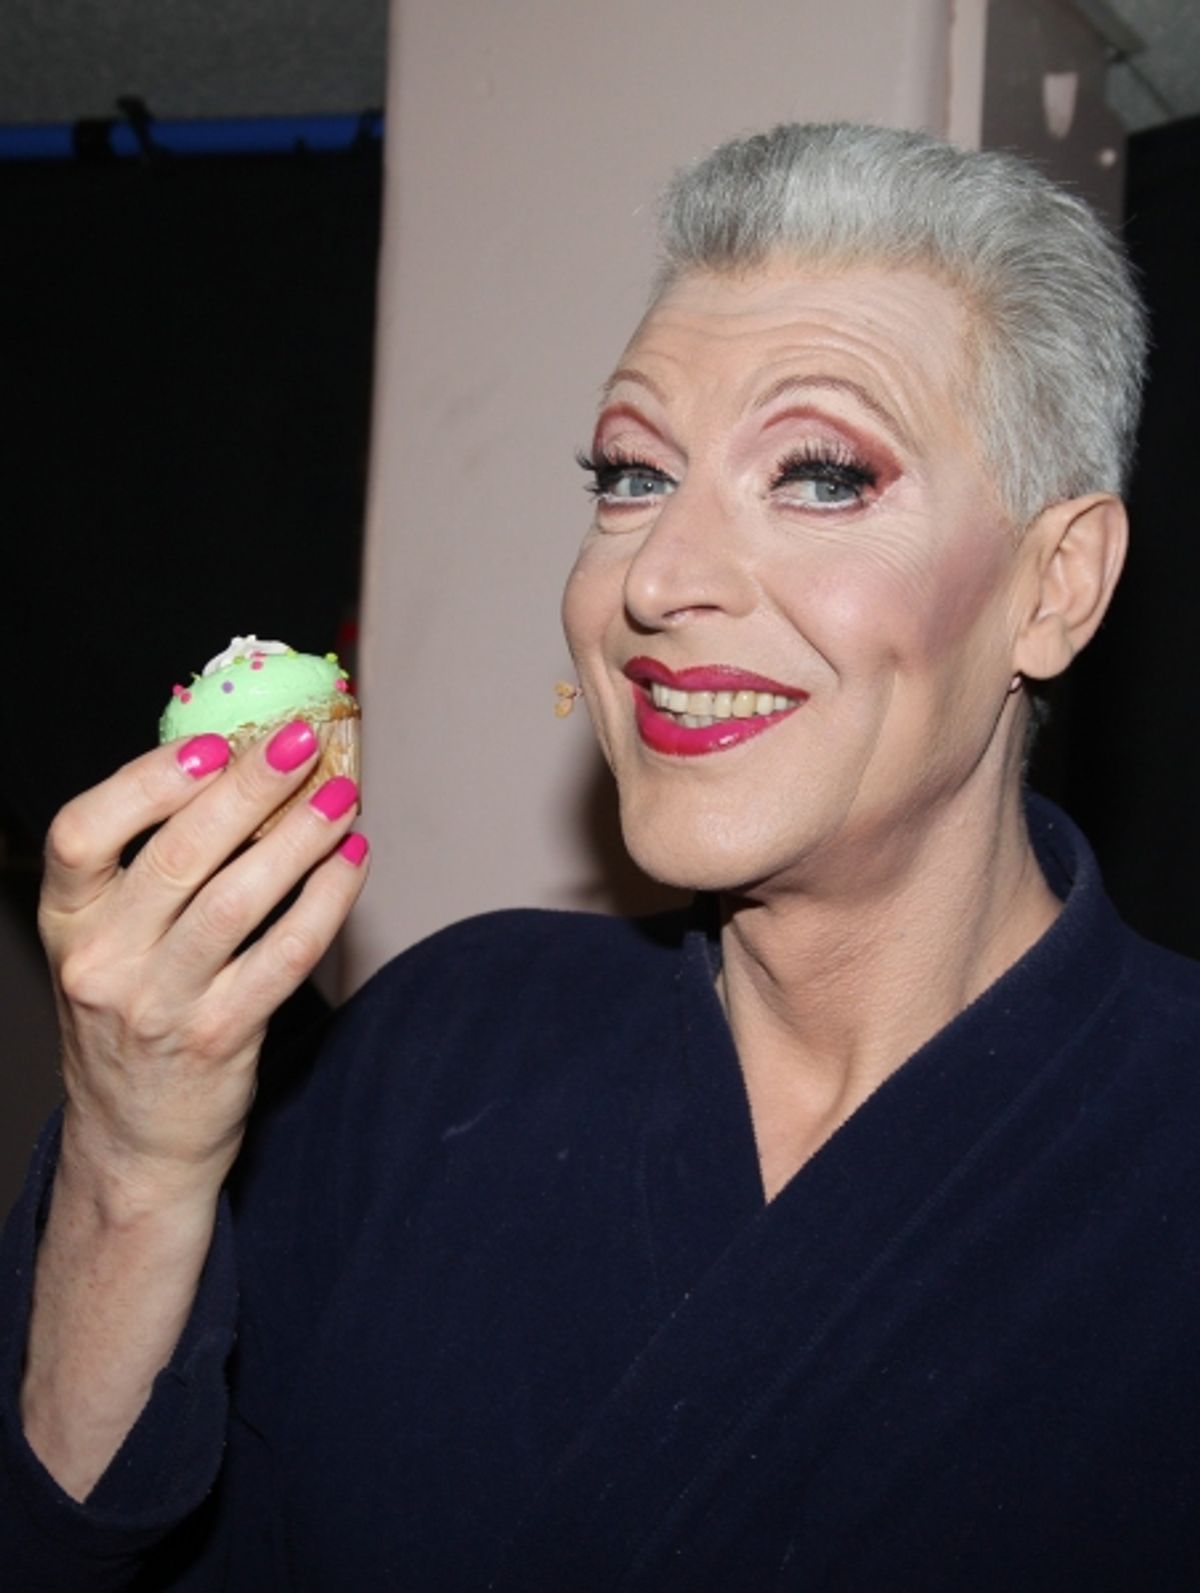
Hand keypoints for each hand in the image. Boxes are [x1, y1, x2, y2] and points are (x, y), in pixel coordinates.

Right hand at [39, 721, 367, 1209]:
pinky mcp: (219, 1038)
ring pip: (239, 900)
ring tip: (343, 796)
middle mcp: (102, 960)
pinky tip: (353, 860)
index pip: (80, 833)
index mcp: (66, 921)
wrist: (133, 1142)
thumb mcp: (108, 942)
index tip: (212, 743)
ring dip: (301, 837)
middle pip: (178, 855)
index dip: (147, 780)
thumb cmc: (131, 1018)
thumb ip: (148, 867)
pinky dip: (327, 899)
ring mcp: (159, 1003)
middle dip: (250, 787)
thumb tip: (235, 765)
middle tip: (303, 742)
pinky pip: (285, 955)